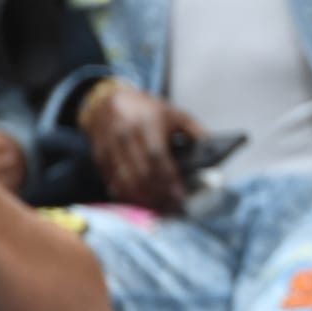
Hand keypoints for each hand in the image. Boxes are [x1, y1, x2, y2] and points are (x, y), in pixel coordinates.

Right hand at [84, 86, 200, 213]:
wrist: (106, 101)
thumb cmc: (146, 110)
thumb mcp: (173, 113)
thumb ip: (194, 130)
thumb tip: (212, 149)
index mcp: (147, 123)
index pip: (157, 156)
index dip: (169, 178)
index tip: (181, 195)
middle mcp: (125, 135)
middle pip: (140, 173)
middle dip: (157, 194)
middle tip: (172, 207)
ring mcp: (109, 147)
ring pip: (124, 181)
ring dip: (142, 199)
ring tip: (159, 208)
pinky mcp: (99, 157)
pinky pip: (112, 181)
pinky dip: (126, 195)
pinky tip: (140, 202)